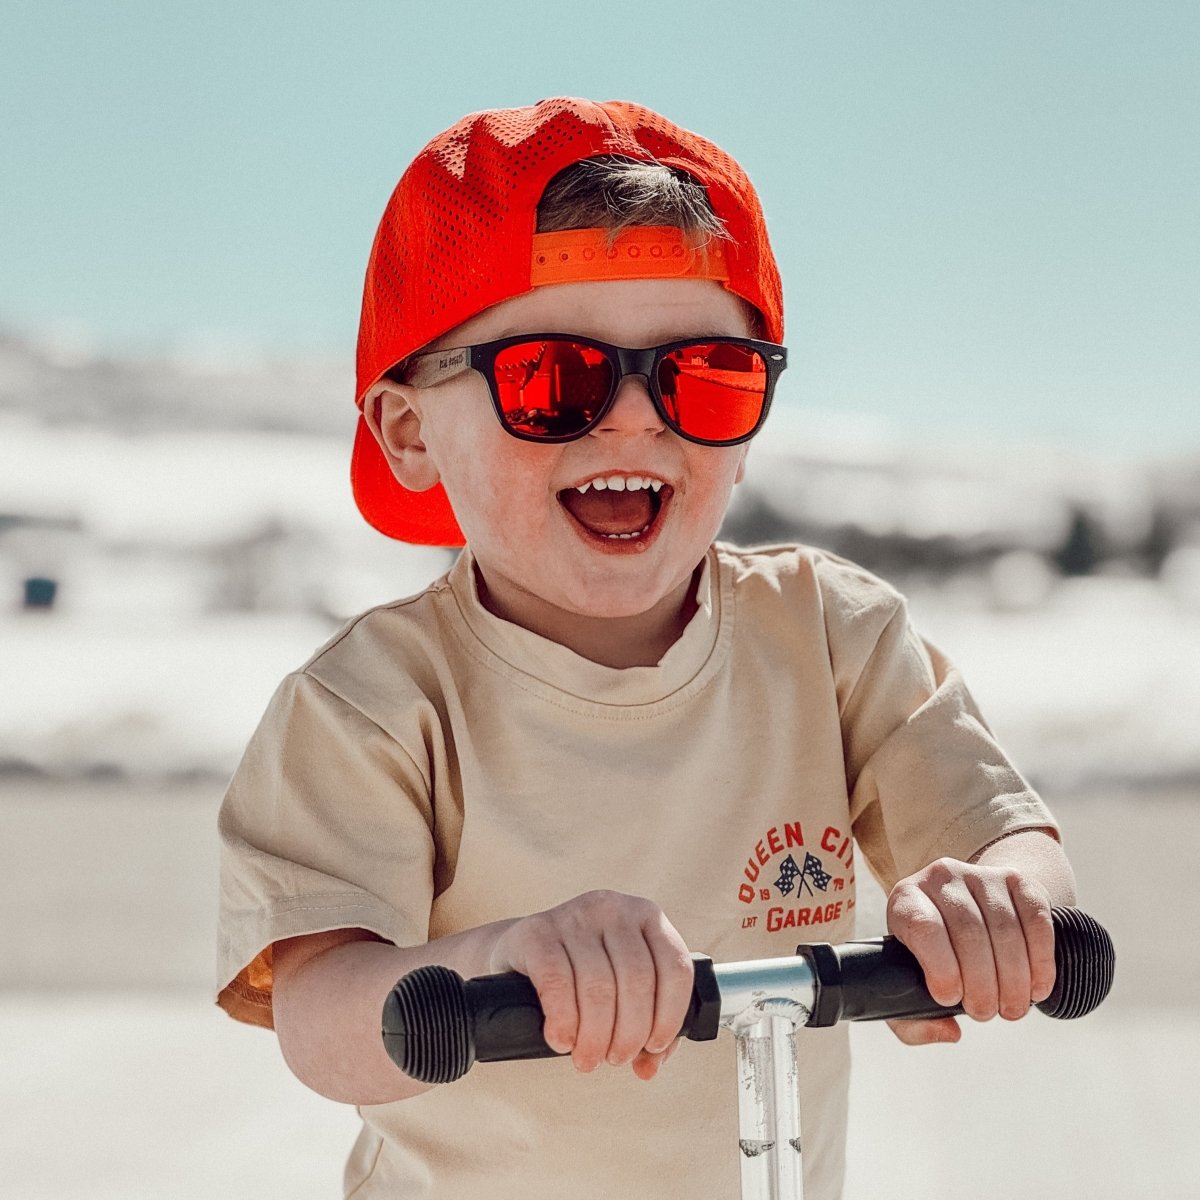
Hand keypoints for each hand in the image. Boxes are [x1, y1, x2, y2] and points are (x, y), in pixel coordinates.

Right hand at [488, 890, 692, 1078]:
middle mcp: (613, 908)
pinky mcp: (536, 931)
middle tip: (613, 1059)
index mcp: (647, 917)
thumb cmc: (582, 978)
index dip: (669, 1016)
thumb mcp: (622, 993)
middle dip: (628, 1035)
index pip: (675, 968)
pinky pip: (557, 983)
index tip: (653, 1046)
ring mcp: (574, 915)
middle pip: (636, 981)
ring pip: (598, 987)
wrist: (520, 954)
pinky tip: (561, 1041)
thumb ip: (647, 1031)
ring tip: (587, 1058)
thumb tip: (649, 1068)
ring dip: (595, 1037)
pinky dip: (563, 1022)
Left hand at [884, 857, 1056, 1045]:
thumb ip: (911, 1022)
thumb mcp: (907, 985)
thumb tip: (949, 1031)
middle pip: (968, 931)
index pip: (923, 927)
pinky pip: (1035, 917)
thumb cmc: (931, 956)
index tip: (950, 998)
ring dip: (1014, 977)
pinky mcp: (1017, 880)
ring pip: (1004, 927)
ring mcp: (981, 876)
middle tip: (986, 1013)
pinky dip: (1040, 959)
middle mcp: (941, 878)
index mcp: (906, 900)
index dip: (940, 967)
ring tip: (1012, 1008)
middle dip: (982, 983)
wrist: (965, 909)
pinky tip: (1037, 987)